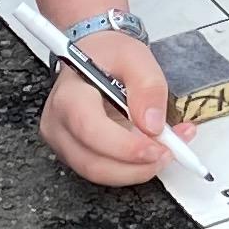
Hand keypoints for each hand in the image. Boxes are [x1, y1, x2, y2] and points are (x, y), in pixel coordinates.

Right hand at [38, 26, 177, 186]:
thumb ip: (147, 86)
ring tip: (167, 149)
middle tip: (169, 152)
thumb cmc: (107, 54)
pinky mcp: (76, 153)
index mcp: (69, 96)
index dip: (124, 147)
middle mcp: (59, 124)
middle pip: (94, 163)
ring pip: (100, 173)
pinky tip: (153, 150)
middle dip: (137, 166)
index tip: (157, 148)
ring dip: (138, 169)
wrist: (94, 56)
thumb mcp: (135, 56)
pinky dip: (133, 167)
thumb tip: (152, 124)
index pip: (90, 130)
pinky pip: (105, 170)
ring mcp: (64, 142)